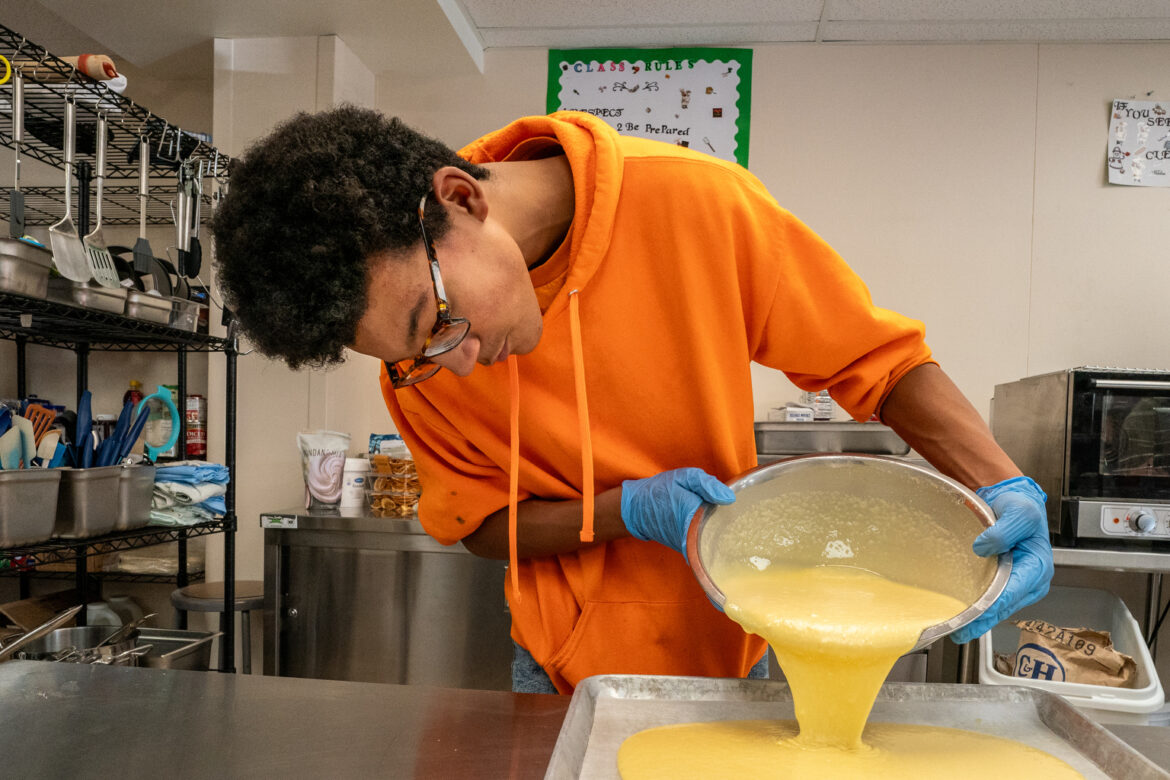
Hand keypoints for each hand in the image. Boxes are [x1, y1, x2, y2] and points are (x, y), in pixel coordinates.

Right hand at [621, 468, 735, 557]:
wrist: (636, 509)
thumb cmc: (660, 490)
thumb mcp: (683, 478)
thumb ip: (707, 484)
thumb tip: (729, 497)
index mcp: (695, 517)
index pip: (726, 521)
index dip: (735, 513)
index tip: (739, 505)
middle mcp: (693, 537)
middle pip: (723, 534)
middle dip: (732, 523)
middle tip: (736, 511)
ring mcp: (690, 546)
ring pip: (716, 539)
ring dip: (722, 529)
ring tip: (725, 515)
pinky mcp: (687, 549)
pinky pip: (707, 542)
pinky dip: (712, 533)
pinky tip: (714, 522)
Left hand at [950, 476, 1052, 643]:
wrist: (1011, 499)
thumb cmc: (1020, 506)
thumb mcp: (1019, 512)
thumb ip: (1005, 529)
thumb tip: (983, 547)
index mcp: (1038, 567)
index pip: (1013, 592)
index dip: (993, 605)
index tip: (974, 614)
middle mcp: (1029, 581)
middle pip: (1004, 607)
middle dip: (982, 620)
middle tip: (959, 631)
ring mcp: (1016, 584)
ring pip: (997, 608)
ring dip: (978, 620)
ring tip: (956, 630)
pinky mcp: (1004, 582)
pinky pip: (991, 600)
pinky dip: (978, 610)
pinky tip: (961, 616)